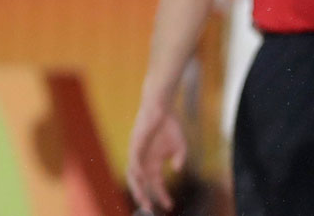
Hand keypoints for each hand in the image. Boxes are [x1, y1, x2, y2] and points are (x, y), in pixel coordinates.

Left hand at [126, 98, 186, 213]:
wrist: (161, 108)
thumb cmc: (170, 126)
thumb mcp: (180, 146)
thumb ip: (180, 158)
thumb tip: (177, 170)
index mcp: (153, 163)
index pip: (156, 184)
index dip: (162, 195)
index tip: (169, 206)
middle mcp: (143, 161)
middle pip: (141, 184)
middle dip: (145, 197)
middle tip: (150, 209)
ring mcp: (137, 154)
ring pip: (134, 176)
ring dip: (137, 188)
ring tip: (143, 199)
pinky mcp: (134, 145)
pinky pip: (133, 161)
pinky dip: (136, 171)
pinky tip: (142, 178)